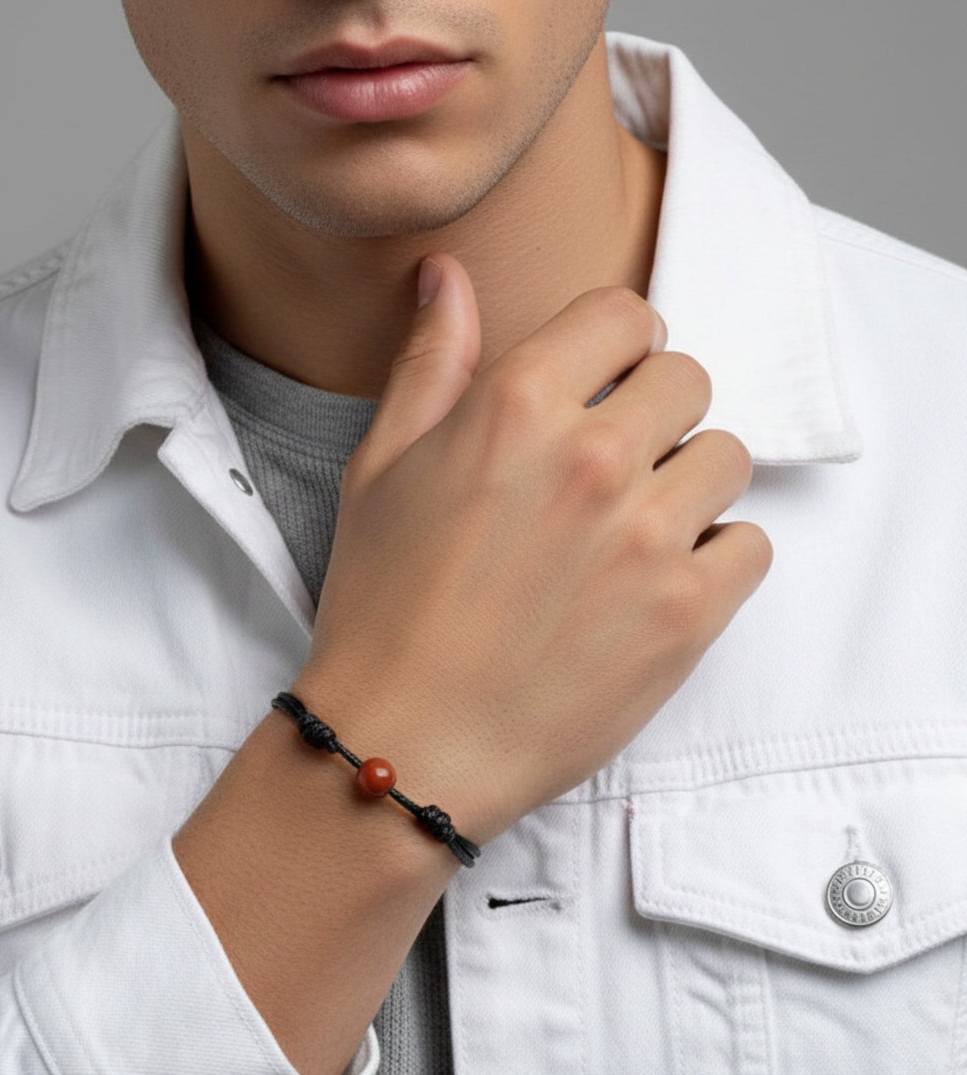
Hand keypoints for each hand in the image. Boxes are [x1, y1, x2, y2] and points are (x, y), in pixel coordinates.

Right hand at [294, 254, 771, 843]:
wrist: (403, 740)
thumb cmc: (382, 606)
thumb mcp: (380, 468)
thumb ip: (431, 362)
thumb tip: (448, 275)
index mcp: (517, 406)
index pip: (624, 316)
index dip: (619, 341)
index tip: (610, 374)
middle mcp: (593, 457)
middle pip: (688, 379)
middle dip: (656, 408)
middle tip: (614, 462)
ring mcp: (649, 538)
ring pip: (728, 459)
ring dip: (688, 482)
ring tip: (634, 528)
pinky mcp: (687, 615)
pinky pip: (751, 546)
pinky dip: (718, 558)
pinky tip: (659, 582)